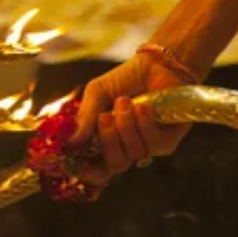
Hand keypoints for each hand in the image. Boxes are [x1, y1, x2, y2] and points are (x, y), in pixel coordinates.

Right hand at [69, 52, 191, 180]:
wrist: (156, 65)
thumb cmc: (125, 80)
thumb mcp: (97, 93)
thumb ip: (84, 118)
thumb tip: (70, 143)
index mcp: (105, 141)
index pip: (97, 170)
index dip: (88, 171)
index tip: (78, 163)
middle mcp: (126, 149)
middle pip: (115, 165)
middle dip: (108, 141)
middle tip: (105, 116)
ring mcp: (147, 147)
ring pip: (135, 154)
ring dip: (127, 126)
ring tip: (125, 101)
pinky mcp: (167, 142)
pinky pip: (155, 144)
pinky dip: (145, 124)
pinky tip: (144, 107)